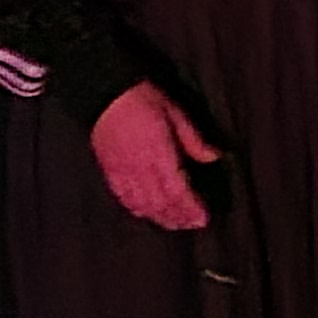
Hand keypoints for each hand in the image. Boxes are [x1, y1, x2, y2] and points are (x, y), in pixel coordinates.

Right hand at [89, 80, 220, 231]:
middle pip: (161, 204)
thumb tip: (214, 157)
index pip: (177, 190)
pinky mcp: (109, 171)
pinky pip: (123, 198)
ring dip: (160, 218)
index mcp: (158, 152)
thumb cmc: (142, 98)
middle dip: (178, 217)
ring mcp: (122, 172)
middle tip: (192, 224)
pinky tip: (147, 212)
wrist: (104, 93)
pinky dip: (137, 209)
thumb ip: (193, 139)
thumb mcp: (174, 112)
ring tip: (174, 223)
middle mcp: (140, 167)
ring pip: (142, 206)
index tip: (203, 218)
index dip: (191, 208)